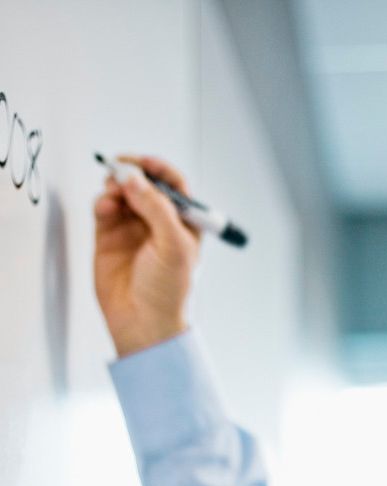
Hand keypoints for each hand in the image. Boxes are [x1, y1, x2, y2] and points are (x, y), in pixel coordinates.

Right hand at [93, 154, 203, 356]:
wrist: (142, 321)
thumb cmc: (168, 289)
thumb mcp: (173, 246)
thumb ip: (156, 209)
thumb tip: (135, 179)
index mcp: (184, 223)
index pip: (174, 185)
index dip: (159, 169)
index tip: (144, 163)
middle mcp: (159, 222)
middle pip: (144, 183)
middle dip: (132, 173)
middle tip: (121, 171)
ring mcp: (133, 228)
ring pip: (122, 192)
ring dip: (116, 186)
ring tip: (113, 193)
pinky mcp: (109, 236)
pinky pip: (104, 207)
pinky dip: (103, 201)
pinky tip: (105, 207)